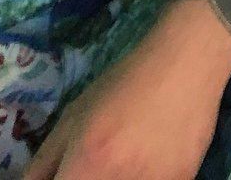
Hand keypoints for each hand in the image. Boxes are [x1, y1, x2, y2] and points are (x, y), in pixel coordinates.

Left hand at [25, 18, 225, 179]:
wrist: (187, 63)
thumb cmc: (124, 84)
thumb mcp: (73, 117)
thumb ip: (43, 163)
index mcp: (87, 166)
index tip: (66, 174)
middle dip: (83, 179)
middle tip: (93, 166)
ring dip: (113, 178)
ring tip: (122, 157)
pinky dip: (144, 177)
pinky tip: (148, 160)